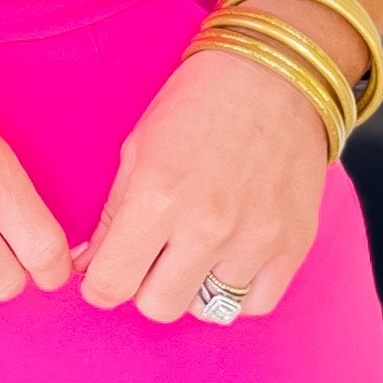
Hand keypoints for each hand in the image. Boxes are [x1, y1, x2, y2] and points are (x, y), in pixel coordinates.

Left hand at [78, 41, 328, 322]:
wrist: (275, 73)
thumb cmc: (197, 103)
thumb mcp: (137, 149)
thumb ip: (111, 217)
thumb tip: (88, 267)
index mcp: (157, 197)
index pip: (110, 285)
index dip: (100, 285)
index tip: (106, 273)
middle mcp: (206, 226)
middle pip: (158, 307)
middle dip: (145, 286)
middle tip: (152, 257)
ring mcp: (255, 238)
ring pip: (206, 309)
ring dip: (193, 286)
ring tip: (196, 250)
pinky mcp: (294, 242)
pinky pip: (256, 303)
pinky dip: (238, 290)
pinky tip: (230, 258)